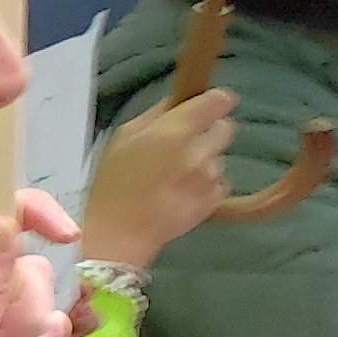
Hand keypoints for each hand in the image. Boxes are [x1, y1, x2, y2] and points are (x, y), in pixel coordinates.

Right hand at [78, 88, 234, 273]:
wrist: (119, 234)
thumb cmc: (112, 184)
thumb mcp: (121, 138)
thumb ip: (154, 115)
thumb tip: (175, 103)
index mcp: (174, 130)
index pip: (218, 101)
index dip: (213, 102)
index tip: (204, 108)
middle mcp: (200, 151)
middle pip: (226, 128)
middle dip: (209, 132)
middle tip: (184, 145)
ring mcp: (211, 177)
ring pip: (220, 157)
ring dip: (205, 161)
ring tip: (175, 176)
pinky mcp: (216, 199)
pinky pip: (220, 181)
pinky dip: (205, 184)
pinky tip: (181, 193)